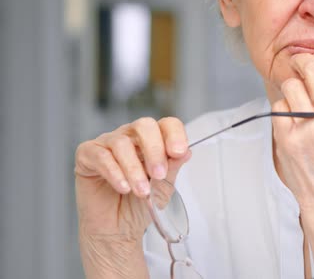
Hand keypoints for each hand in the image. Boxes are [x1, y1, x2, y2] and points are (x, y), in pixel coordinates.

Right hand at [75, 116, 190, 242]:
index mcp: (153, 140)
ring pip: (121, 143)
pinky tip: (123, 188)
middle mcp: (130, 136)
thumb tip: (186, 152)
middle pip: (144, 126)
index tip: (179, 152)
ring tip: (142, 191)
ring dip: (134, 169)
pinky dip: (115, 173)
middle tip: (159, 174)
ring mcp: (107, 143)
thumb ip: (172, 167)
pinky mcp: (87, 155)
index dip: (175, 134)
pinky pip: (101, 156)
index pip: (166, 124)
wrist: (117, 229)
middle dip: (154, 149)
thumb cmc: (139, 205)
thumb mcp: (163, 187)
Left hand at [272, 49, 313, 217]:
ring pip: (291, 85)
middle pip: (311, 67)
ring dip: (291, 88)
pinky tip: (293, 122)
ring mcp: (309, 127)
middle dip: (302, 62)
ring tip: (298, 101)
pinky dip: (283, 110)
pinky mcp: (287, 138)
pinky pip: (278, 106)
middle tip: (299, 66)